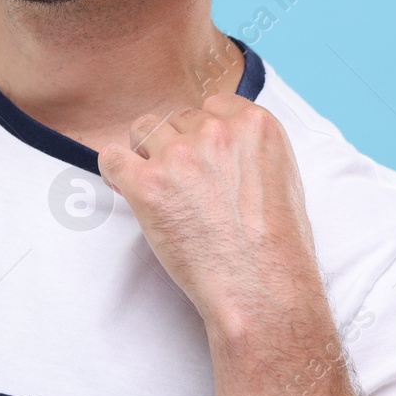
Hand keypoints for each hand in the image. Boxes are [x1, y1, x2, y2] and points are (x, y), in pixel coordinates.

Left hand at [98, 94, 323, 343]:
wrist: (260, 289)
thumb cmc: (277, 247)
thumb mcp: (283, 179)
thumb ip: (251, 150)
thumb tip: (224, 146)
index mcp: (254, 124)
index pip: (211, 106)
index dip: (202, 133)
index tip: (201, 158)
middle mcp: (216, 132)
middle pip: (176, 119)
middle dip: (176, 146)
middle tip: (182, 185)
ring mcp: (179, 156)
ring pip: (143, 130)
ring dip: (145, 154)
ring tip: (156, 187)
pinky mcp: (147, 184)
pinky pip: (112, 157)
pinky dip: (114, 170)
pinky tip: (125, 188)